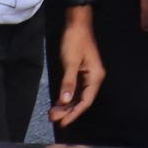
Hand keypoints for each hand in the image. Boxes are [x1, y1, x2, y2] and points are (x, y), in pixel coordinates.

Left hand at [49, 12, 105, 127]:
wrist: (77, 24)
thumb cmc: (75, 41)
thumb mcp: (70, 62)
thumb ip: (68, 83)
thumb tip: (64, 101)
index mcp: (95, 76)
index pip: (86, 101)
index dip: (74, 113)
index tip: (62, 123)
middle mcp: (93, 78)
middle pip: (82, 100)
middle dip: (68, 111)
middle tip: (52, 118)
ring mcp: (88, 75)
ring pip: (78, 96)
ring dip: (66, 105)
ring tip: (52, 113)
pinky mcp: (81, 72)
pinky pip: (75, 89)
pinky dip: (66, 97)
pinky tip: (57, 102)